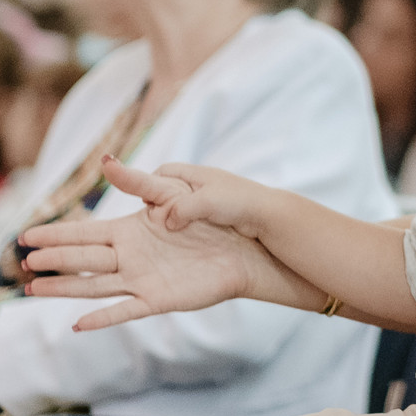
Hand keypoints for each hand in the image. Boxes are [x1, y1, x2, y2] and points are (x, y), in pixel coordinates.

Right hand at [19, 207, 273, 330]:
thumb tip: (105, 161)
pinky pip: (126, 310)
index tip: (24, 235)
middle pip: (82, 259)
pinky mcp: (161, 298)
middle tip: (21, 263)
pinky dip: (102, 318)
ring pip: (94, 286)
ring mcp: (143, 278)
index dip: (55, 234)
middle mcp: (132, 255)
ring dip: (64, 289)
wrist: (251, 240)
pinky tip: (78, 324)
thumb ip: (138, 182)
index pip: (84, 232)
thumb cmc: (218, 210)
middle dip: (51, 260)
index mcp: (132, 228)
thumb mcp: (175, 190)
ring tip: (32, 291)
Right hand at [99, 157, 282, 235]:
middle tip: (150, 219)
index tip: (144, 201)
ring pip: (178, 209)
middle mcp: (200, 186)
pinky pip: (190, 223)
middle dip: (156, 203)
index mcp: (195, 175)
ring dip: (170, 219)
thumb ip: (181, 209)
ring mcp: (208, 203)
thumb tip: (167, 222)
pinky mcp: (215, 220)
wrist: (271, 217)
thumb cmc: (240, 202)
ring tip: (162, 233)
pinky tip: (180, 241)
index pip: (163, 173)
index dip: (149, 184)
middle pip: (167, 192)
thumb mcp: (205, 201)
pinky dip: (182, 229)